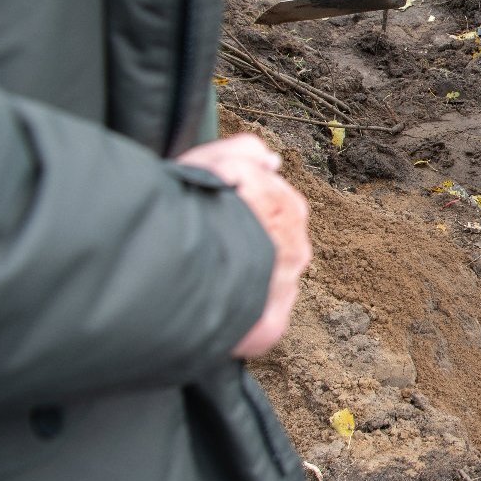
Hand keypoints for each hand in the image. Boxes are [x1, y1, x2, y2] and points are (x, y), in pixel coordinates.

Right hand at [177, 134, 310, 359]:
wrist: (185, 254)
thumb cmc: (197, 202)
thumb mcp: (217, 159)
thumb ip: (246, 152)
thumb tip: (270, 161)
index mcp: (287, 210)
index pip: (271, 213)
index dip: (239, 215)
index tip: (212, 219)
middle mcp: (295, 251)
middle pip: (270, 252)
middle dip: (241, 252)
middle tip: (203, 254)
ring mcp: (283, 291)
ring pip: (264, 290)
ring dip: (239, 289)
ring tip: (200, 285)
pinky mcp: (266, 327)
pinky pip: (254, 327)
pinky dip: (235, 323)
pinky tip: (208, 314)